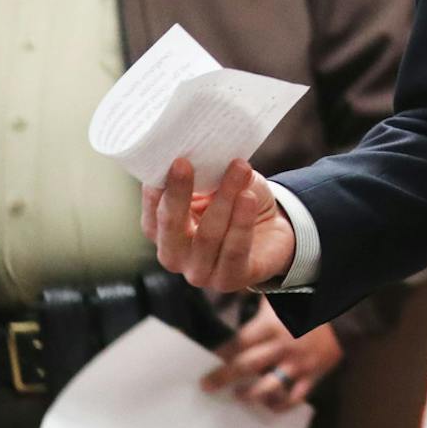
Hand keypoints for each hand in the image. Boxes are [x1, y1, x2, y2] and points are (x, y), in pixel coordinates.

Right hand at [144, 157, 296, 291]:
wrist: (274, 229)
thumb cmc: (237, 203)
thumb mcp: (217, 185)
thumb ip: (204, 174)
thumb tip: (198, 148)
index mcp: (162, 233)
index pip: (152, 213)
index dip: (156, 190)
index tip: (166, 160)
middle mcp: (174, 256)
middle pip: (171, 226)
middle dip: (178, 193)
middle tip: (184, 163)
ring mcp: (200, 273)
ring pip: (208, 235)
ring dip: (224, 199)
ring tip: (239, 169)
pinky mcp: (230, 279)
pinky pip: (234, 250)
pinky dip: (242, 221)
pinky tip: (249, 197)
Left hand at [201, 299, 341, 410]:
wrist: (343, 313)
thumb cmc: (305, 304)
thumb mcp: (279, 296)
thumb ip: (255, 293)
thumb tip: (232, 281)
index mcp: (272, 326)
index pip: (239, 342)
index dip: (222, 352)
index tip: (209, 358)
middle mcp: (283, 346)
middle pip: (246, 366)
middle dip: (222, 378)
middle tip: (206, 386)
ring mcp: (298, 363)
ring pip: (268, 386)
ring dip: (248, 394)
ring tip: (238, 395)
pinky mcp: (313, 375)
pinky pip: (294, 397)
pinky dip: (280, 405)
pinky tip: (268, 405)